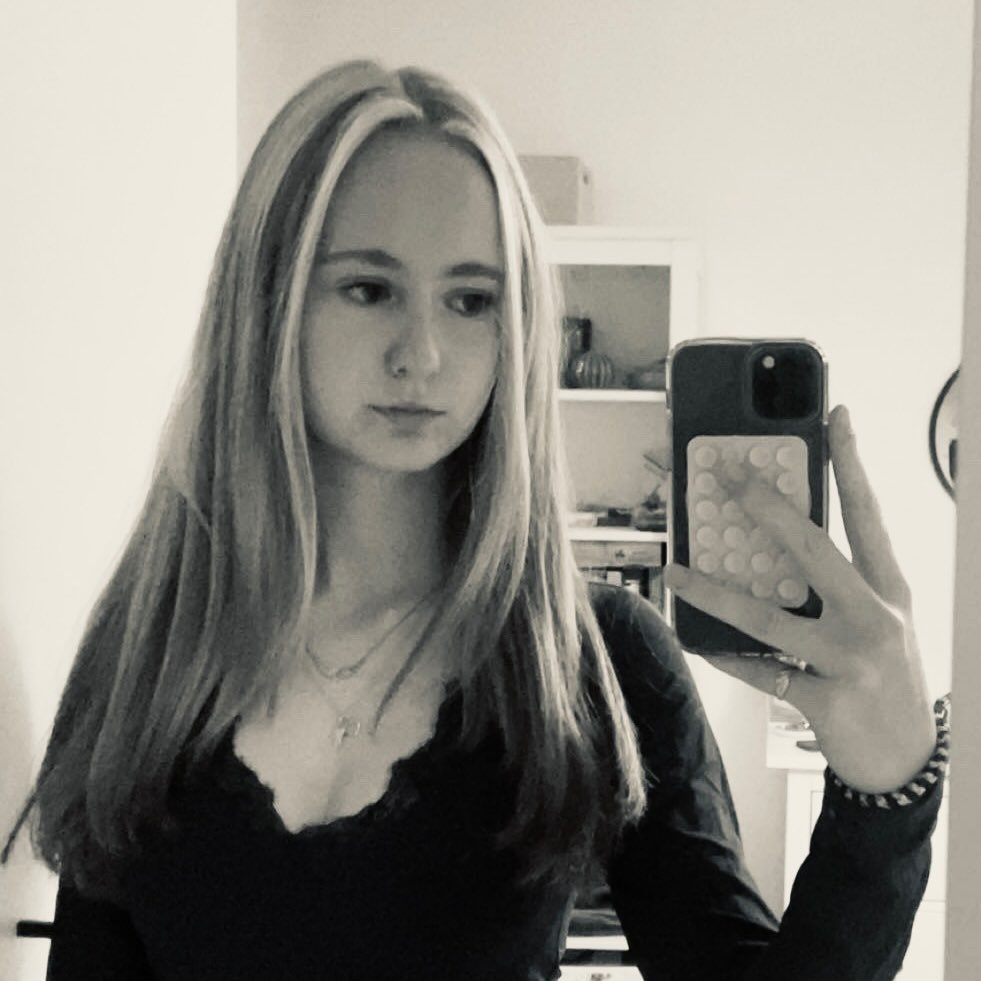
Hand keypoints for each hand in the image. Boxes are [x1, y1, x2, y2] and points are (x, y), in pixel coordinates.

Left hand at [663, 405, 936, 793]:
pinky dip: (727, 657)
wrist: (906, 759)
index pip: (868, 515)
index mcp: (889, 588)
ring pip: (770, 617)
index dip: (851, 463)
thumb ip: (842, 582)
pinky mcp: (826, 700)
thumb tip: (777, 540)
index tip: (835, 418)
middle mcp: (874, 617)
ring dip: (715, 593)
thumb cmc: (885, 675)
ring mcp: (850, 660)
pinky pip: (762, 671)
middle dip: (766, 509)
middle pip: (814, 550)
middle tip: (729, 478)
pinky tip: (697, 641)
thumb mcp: (879, 619)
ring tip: (677, 573)